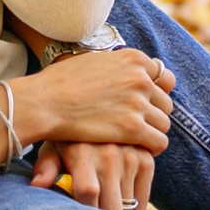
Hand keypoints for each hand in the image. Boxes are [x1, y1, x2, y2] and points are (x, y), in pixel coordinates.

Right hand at [9, 49, 174, 150]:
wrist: (44, 102)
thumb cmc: (60, 82)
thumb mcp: (95, 61)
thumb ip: (118, 67)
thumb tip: (129, 73)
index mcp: (134, 59)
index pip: (164, 77)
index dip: (154, 93)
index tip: (143, 104)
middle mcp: (141, 78)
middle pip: (165, 102)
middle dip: (153, 114)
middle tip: (136, 125)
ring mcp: (138, 103)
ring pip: (163, 123)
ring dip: (151, 132)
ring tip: (134, 140)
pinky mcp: (133, 128)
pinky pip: (159, 142)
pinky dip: (151, 148)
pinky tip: (137, 150)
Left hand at [32, 141, 155, 209]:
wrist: (104, 112)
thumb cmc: (70, 139)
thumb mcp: (54, 147)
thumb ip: (46, 167)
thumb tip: (37, 186)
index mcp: (83, 154)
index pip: (88, 192)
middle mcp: (110, 156)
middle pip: (111, 208)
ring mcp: (131, 159)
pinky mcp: (146, 161)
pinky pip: (142, 206)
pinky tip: (120, 203)